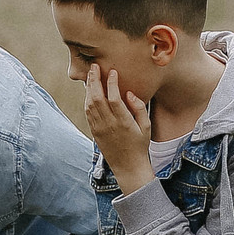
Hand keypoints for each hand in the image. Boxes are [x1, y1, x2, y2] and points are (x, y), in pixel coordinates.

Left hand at [82, 66, 152, 188]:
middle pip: (97, 98)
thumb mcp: (146, 127)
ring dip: (89, 88)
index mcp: (124, 122)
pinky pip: (87, 113)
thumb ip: (139, 108)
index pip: (114, 98)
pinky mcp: (94, 132)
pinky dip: (87, 99)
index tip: (112, 71)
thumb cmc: (140, 145)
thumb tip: (129, 93)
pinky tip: (89, 91)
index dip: (111, 83)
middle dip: (94, 80)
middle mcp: (109, 125)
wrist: (128, 167)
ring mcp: (99, 129)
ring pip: (89, 104)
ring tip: (91, 75)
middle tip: (94, 66)